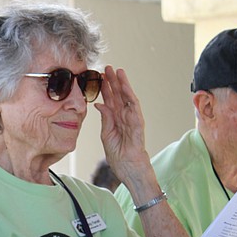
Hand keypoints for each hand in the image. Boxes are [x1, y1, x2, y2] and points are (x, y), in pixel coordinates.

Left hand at [94, 66, 149, 185]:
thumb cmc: (119, 155)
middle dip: (113, 81)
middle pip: (119, 95)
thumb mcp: (107, 135)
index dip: (105, 87)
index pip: (110, 99)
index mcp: (116, 119)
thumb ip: (105, 119)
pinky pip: (135, 111)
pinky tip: (127, 90)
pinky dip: (131, 100)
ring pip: (128, 98)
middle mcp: (124, 116)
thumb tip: (99, 104)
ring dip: (124, 85)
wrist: (128, 169)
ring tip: (119, 72)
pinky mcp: (138, 126)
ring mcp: (132, 120)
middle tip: (107, 67)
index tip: (98, 75)